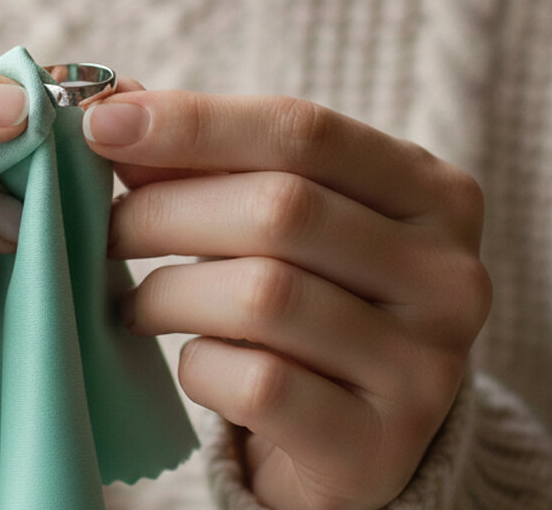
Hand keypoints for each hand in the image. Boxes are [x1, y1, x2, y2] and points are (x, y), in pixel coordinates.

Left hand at [83, 91, 489, 509]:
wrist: (359, 442)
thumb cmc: (308, 301)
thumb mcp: (281, 218)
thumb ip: (209, 157)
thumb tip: (114, 106)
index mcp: (432, 193)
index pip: (305, 130)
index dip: (194, 122)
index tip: (103, 125)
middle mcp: (448, 274)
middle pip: (280, 208)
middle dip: (165, 211)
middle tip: (107, 230)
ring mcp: (424, 365)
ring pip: (263, 295)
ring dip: (167, 292)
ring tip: (135, 302)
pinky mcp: (380, 444)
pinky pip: (259, 383)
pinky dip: (199, 366)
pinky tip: (193, 361)